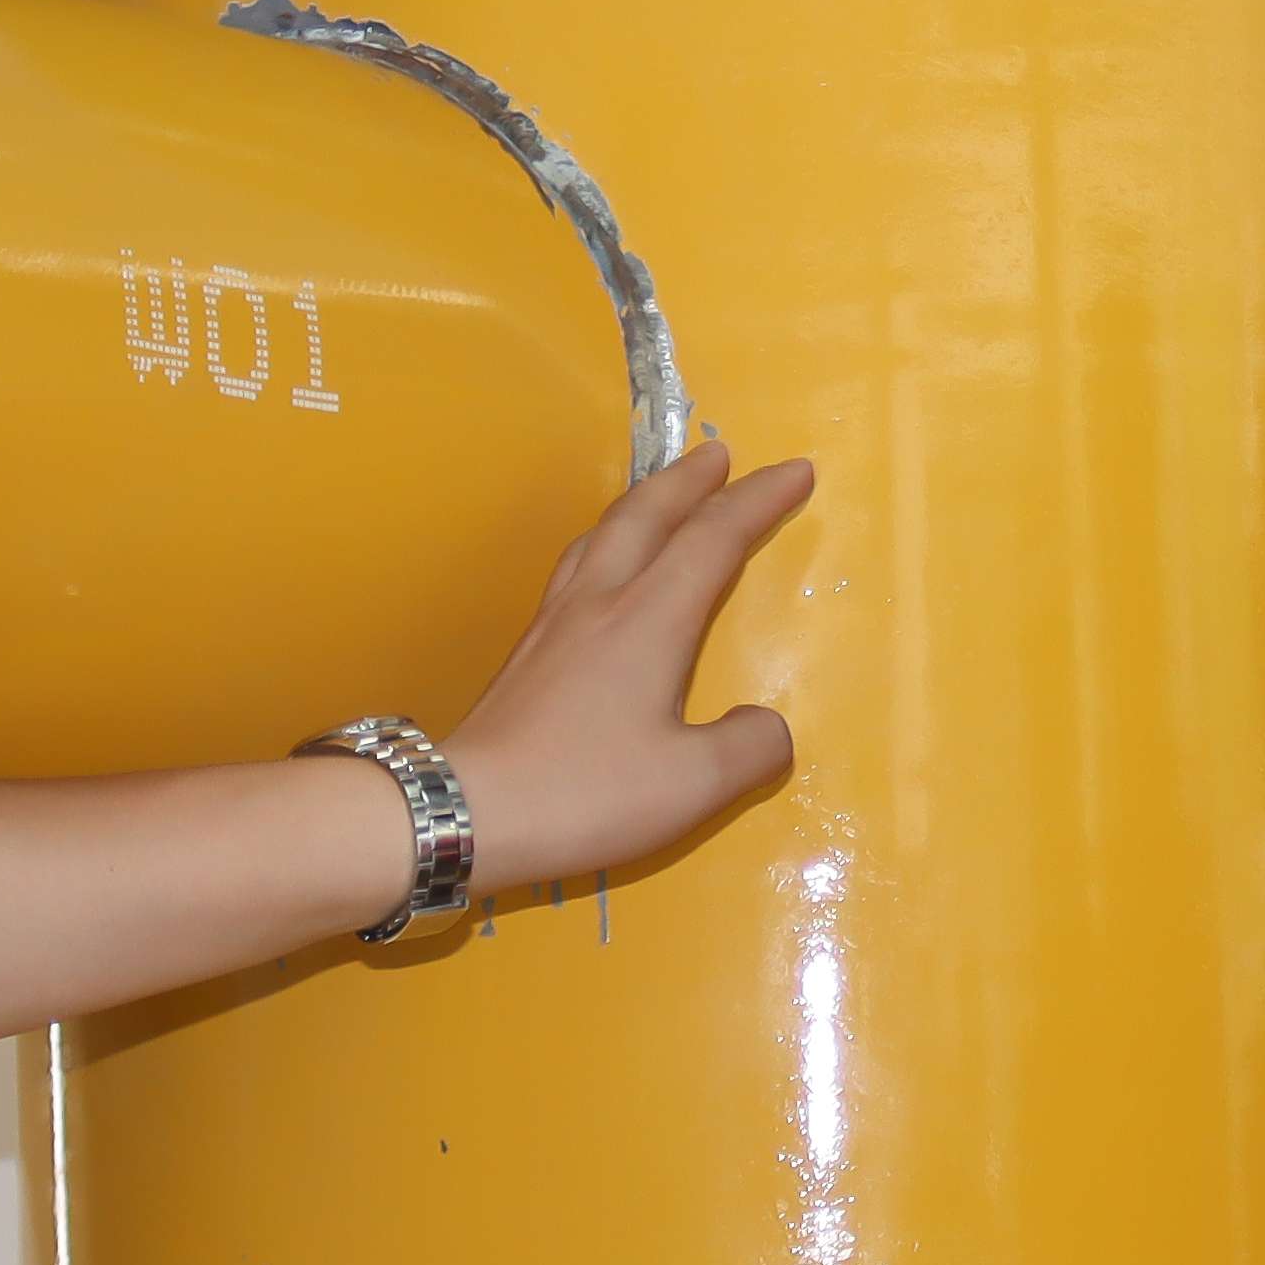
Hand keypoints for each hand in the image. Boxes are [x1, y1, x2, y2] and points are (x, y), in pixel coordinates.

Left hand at [445, 437, 813, 889]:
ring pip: (600, 535)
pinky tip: (600, 565)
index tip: (796, 471)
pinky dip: (605, 542)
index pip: (714, 538)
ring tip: (661, 493)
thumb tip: (768, 726)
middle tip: (720, 453)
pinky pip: (574, 566)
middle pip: (647, 516)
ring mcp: (554, 624)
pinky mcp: (526, 653)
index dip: (759, 500)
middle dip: (689, 480)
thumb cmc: (586, 792)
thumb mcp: (693, 784)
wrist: (468, 811)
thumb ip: (749, 748)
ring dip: (641, 502)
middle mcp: (600, 603)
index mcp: (649, 620)